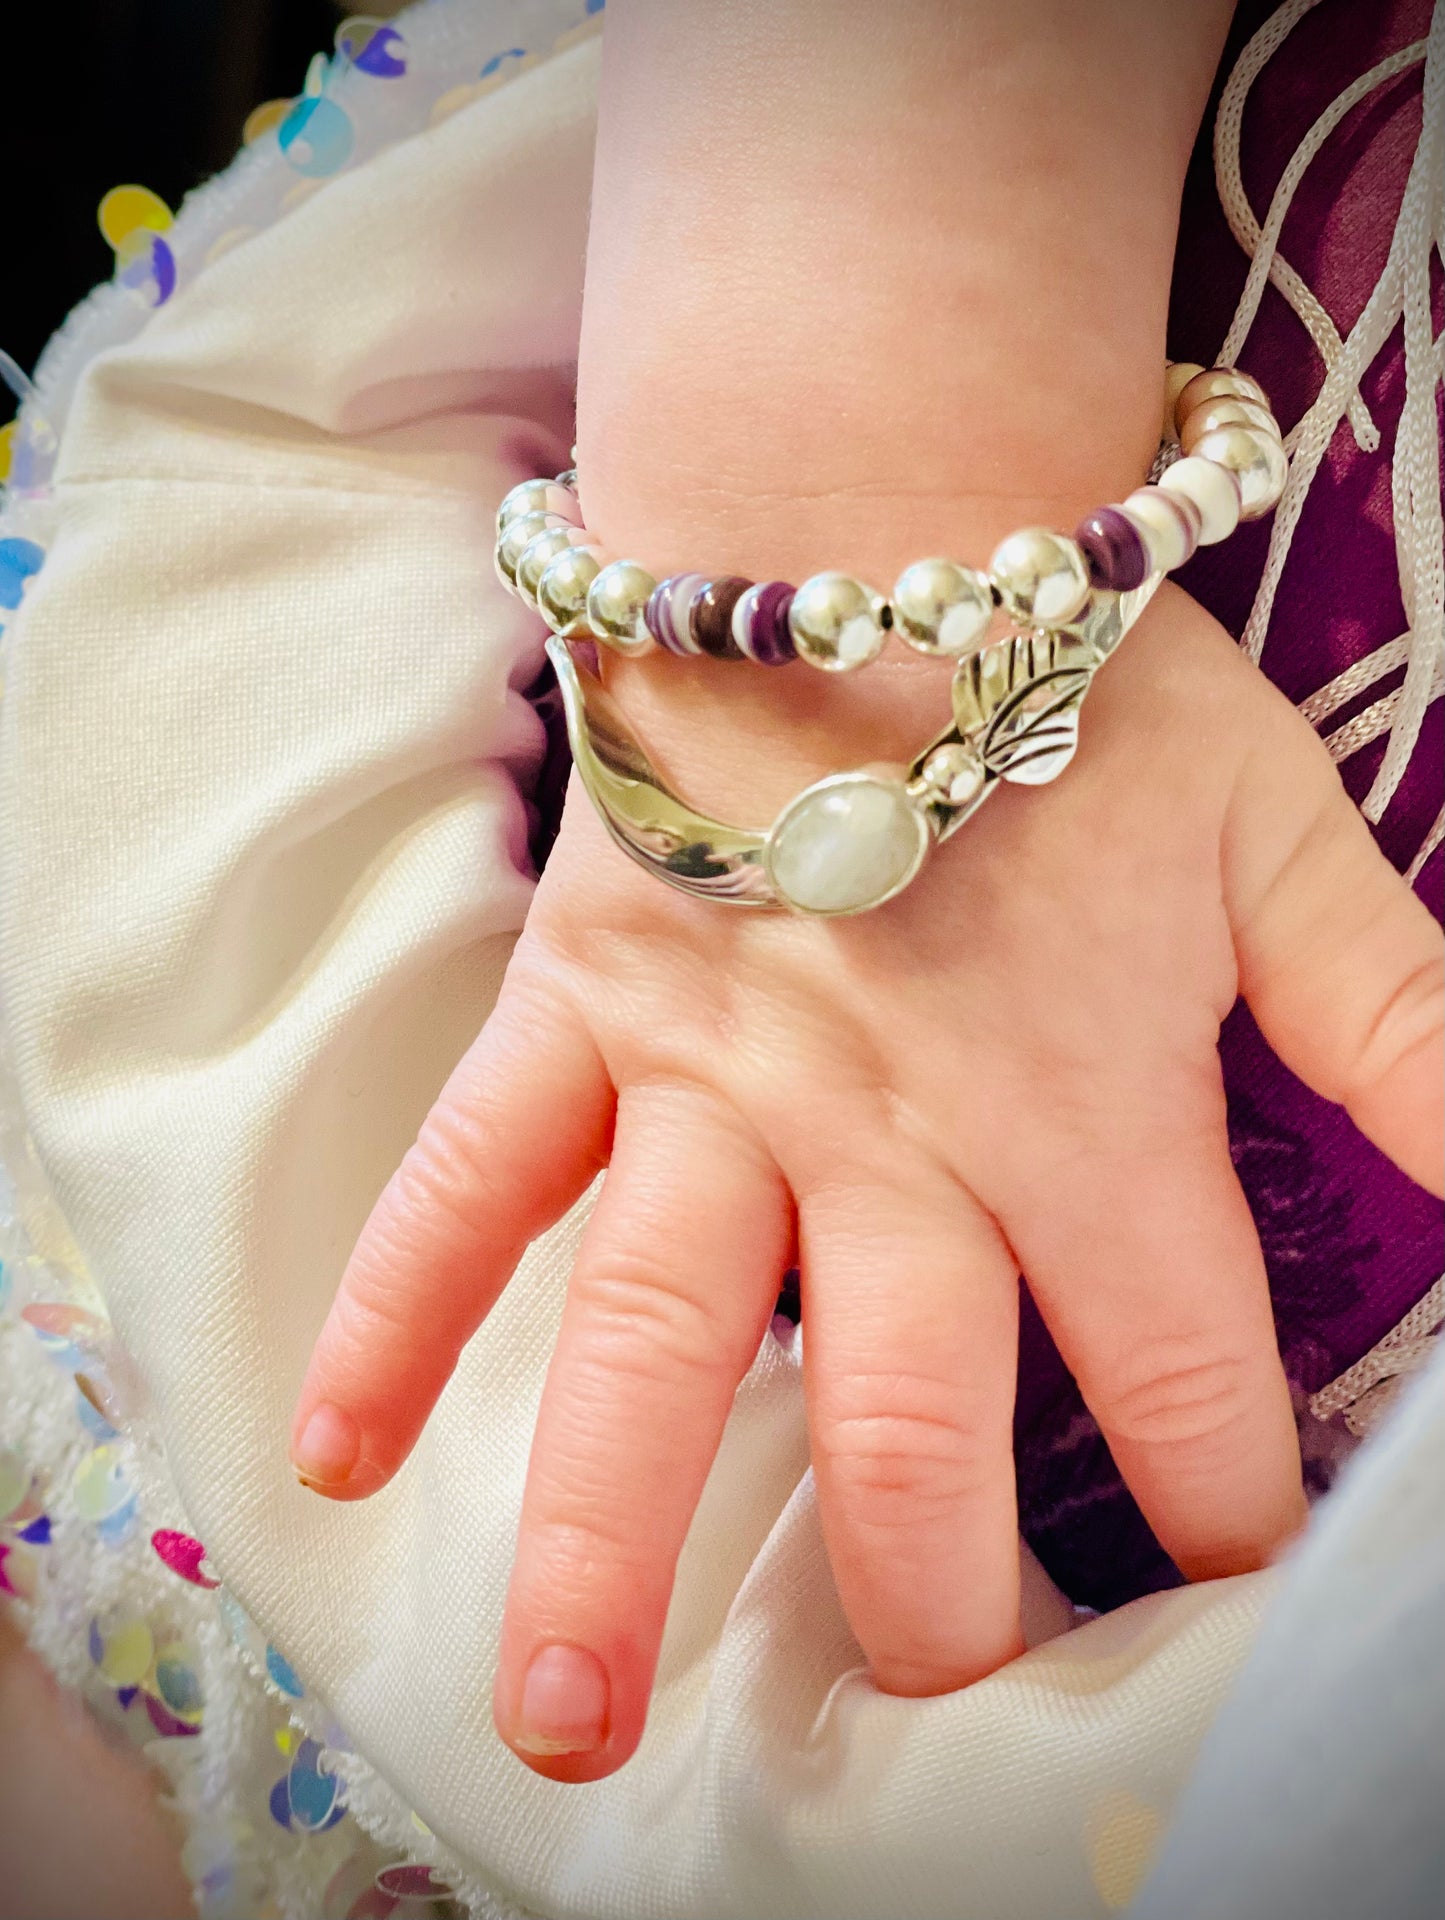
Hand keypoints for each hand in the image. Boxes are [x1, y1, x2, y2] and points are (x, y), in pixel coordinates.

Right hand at [289, 581, 1443, 1779]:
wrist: (867, 527)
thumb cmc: (1077, 691)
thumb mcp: (1285, 852)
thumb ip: (1410, 1033)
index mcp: (1077, 1106)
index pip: (1178, 1380)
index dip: (1221, 1510)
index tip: (1221, 1593)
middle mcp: (881, 1131)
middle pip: (902, 1414)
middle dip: (927, 1594)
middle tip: (919, 1728)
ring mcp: (702, 1082)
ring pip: (651, 1334)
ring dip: (607, 1531)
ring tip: (569, 1718)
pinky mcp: (575, 1018)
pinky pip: (466, 1172)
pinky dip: (397, 1306)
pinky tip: (336, 1450)